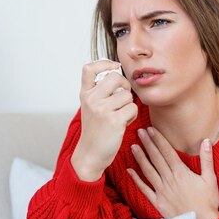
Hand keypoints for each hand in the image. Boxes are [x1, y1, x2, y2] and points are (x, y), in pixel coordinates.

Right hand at [71, 60, 137, 181]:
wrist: (90, 154)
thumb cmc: (95, 130)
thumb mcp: (91, 107)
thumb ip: (100, 90)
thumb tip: (117, 71)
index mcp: (85, 94)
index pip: (89, 68)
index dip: (104, 63)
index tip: (113, 68)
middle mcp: (92, 99)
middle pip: (116, 77)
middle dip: (125, 86)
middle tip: (122, 97)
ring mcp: (102, 109)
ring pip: (127, 95)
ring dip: (129, 105)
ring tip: (120, 116)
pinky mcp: (114, 120)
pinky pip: (132, 108)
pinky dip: (132, 116)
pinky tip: (123, 123)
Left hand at [127, 127, 218, 218]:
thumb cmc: (208, 201)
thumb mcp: (210, 178)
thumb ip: (206, 159)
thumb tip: (206, 140)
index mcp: (181, 172)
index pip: (167, 151)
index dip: (158, 139)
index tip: (150, 129)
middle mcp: (169, 179)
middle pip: (156, 158)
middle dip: (147, 143)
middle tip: (139, 132)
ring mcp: (162, 191)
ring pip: (148, 171)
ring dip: (140, 158)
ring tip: (132, 146)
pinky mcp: (158, 202)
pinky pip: (144, 189)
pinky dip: (136, 180)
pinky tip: (129, 171)